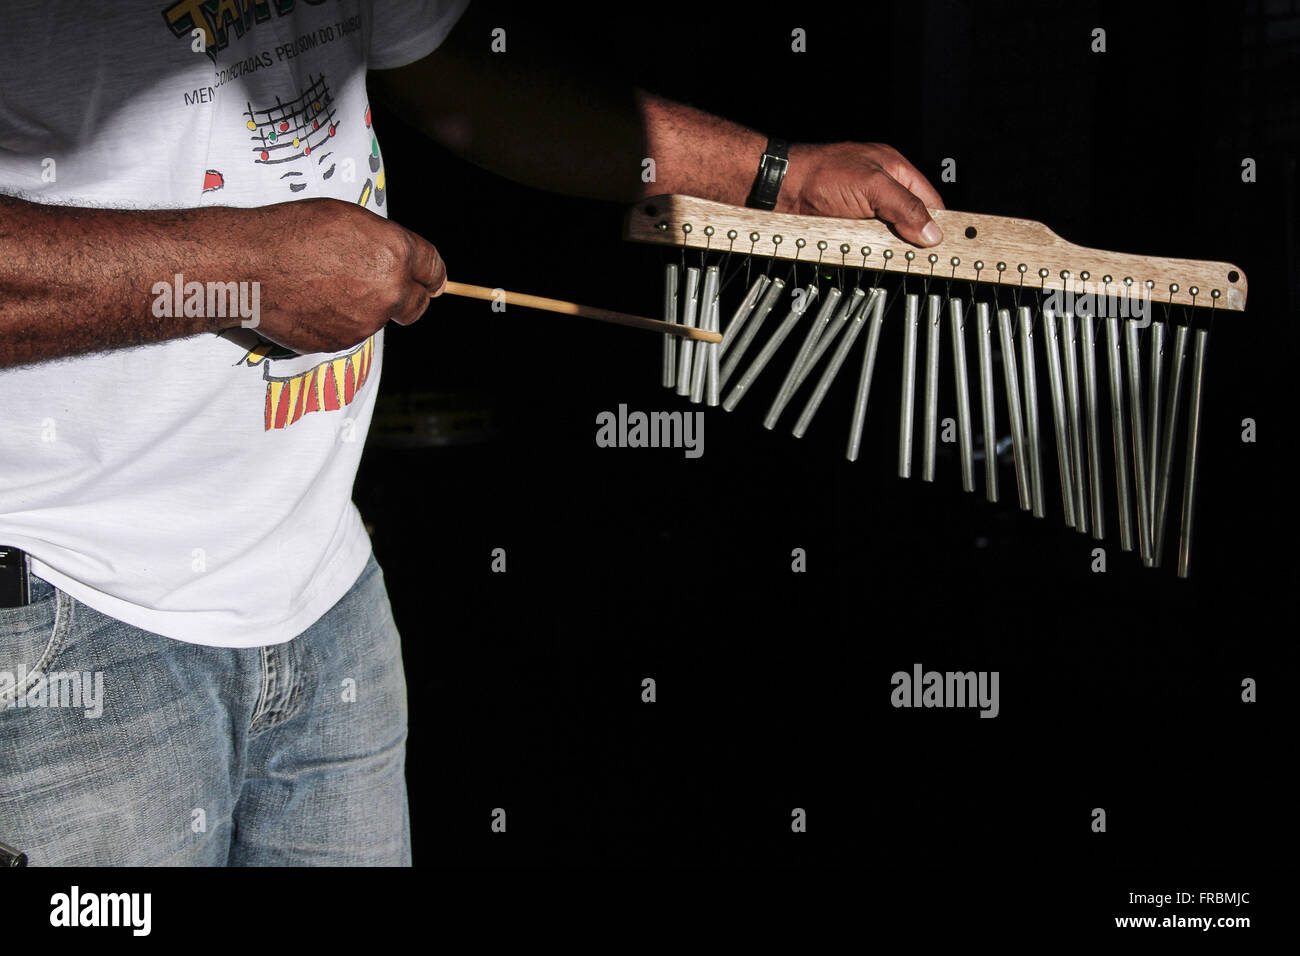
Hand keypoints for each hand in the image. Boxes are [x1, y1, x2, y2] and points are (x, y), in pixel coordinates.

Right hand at [248, 198, 445, 353]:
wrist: (249, 267)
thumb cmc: (291, 232)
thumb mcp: (348, 218)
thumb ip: (383, 242)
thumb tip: (398, 259)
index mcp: (396, 254)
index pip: (434, 270)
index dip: (433, 274)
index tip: (434, 281)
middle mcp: (389, 291)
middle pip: (417, 305)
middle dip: (410, 298)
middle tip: (389, 288)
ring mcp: (367, 321)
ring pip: (379, 317)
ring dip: (365, 305)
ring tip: (326, 283)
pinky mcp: (343, 342)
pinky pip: (349, 330)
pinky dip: (338, 320)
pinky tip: (311, 300)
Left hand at [778, 143, 945, 247]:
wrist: (780, 189)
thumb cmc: (819, 175)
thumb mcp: (871, 186)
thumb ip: (904, 206)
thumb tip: (931, 231)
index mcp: (894, 169)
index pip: (928, 200)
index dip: (936, 222)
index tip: (942, 245)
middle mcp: (881, 188)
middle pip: (910, 220)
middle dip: (911, 237)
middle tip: (915, 255)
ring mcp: (864, 208)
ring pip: (889, 236)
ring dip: (888, 246)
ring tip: (887, 252)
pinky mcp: (848, 226)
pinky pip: (868, 243)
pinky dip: (869, 251)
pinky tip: (868, 255)